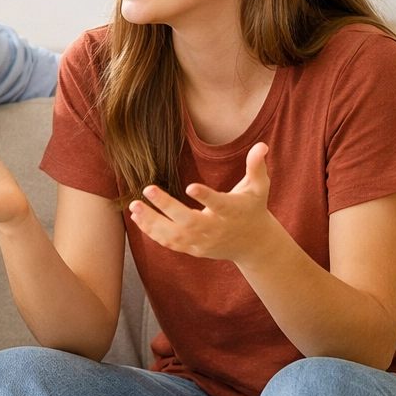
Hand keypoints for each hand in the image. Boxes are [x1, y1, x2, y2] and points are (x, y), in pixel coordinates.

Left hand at [128, 142, 275, 263]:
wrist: (253, 244)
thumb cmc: (252, 209)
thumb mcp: (259, 188)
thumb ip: (257, 166)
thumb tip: (261, 145)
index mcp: (233, 211)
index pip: (219, 204)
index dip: (206, 197)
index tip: (190, 186)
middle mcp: (216, 229)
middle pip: (190, 222)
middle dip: (168, 207)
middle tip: (148, 189)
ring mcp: (203, 242)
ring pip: (175, 236)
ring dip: (152, 222)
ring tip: (134, 206)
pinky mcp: (193, 250)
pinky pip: (170, 243)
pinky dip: (152, 232)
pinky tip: (137, 218)